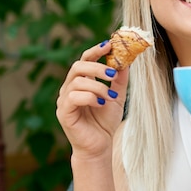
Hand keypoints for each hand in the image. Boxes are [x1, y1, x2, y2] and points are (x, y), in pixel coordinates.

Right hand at [56, 41, 128, 159]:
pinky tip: (100, 103)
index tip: (109, 44)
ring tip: (110, 96)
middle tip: (113, 74)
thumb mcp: (116, 97)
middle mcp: (70, 88)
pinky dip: (89, 97)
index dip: (95, 50)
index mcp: (81, 82)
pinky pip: (73, 97)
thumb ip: (119, 80)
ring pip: (77, 81)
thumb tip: (126, 61)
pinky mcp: (64, 113)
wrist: (99, 146)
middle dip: (97, 67)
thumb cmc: (105, 122)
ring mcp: (65, 100)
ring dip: (98, 86)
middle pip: (78, 66)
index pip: (84, 60)